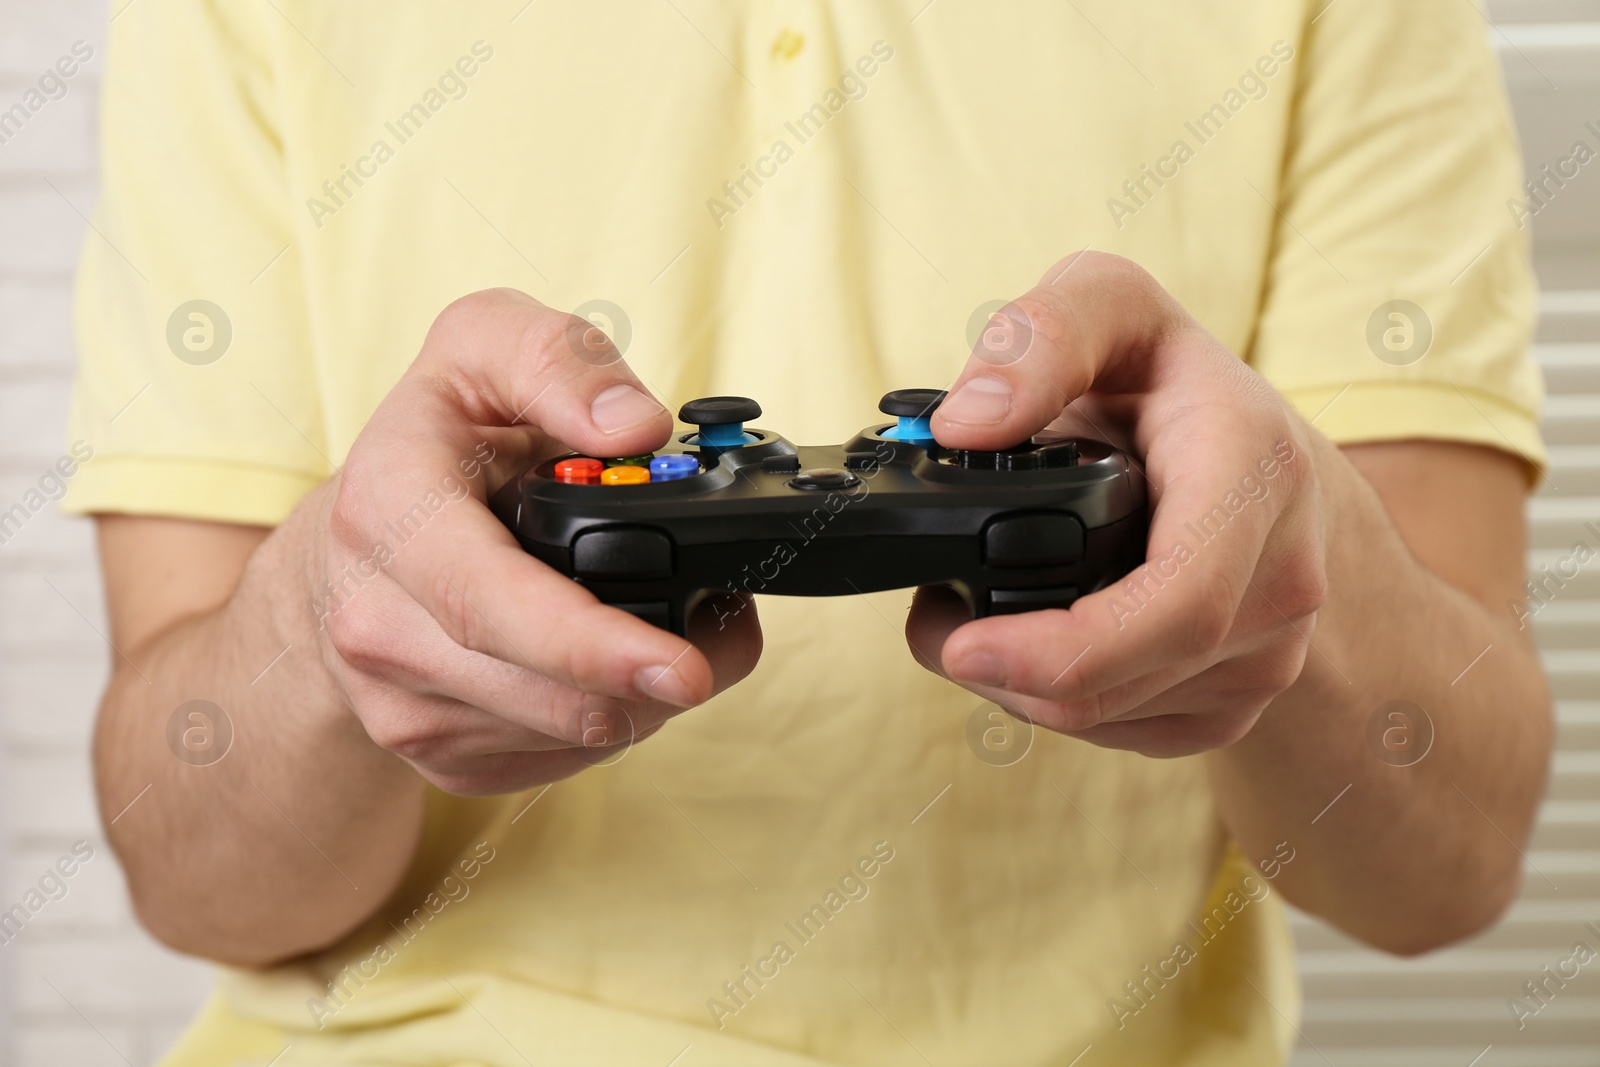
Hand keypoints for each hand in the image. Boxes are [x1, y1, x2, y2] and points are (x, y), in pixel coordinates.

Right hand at [315, 289, 760, 793]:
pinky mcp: (438, 758)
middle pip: (548, 693)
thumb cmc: (434, 444)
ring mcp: (400, 705)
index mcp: (386, 511)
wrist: (347, 551)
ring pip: (569, 735)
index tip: (685, 666)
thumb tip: (635, 428)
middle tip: (725, 630)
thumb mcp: (482, 348)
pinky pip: (561, 760)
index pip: (490, 604)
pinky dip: (616, 717)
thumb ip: (557, 361)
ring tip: (671, 628)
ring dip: (647, 696)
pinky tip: (618, 663)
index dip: (594, 644)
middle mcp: (377, 623)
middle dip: (660, 675)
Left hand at [907, 253, 1327, 756]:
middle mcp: (1282, 579)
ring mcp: (1269, 654)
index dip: (1065, 647)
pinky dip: (1055, 702)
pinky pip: (1127, 732)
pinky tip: (1027, 647)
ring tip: (969, 619)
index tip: (966, 646)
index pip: (1178, 605)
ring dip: (1017, 684)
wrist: (1257, 452)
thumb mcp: (1110, 303)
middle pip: (1124, 680)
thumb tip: (968, 423)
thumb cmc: (1169, 379)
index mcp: (1255, 476)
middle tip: (932, 623)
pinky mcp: (1237, 701)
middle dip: (1003, 668)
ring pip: (1112, 716)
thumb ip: (1042, 336)